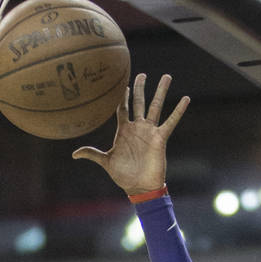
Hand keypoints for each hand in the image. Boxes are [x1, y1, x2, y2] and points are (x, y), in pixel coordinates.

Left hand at [71, 73, 189, 194]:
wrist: (139, 187)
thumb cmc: (123, 175)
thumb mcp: (106, 162)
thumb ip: (92, 154)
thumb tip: (74, 154)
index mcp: (124, 131)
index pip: (122, 109)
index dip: (122, 97)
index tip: (123, 84)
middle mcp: (137, 128)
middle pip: (138, 103)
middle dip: (140, 88)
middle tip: (142, 74)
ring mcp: (149, 131)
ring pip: (156, 107)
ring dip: (161, 92)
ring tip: (167, 76)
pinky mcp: (160, 138)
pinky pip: (170, 122)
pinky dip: (178, 111)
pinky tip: (186, 99)